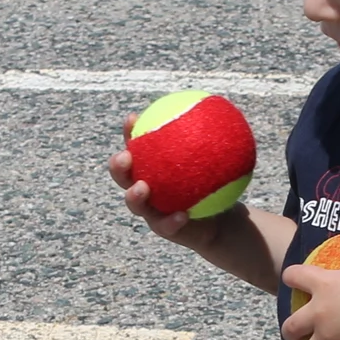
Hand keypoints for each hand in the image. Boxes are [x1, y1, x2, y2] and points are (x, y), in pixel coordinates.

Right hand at [110, 118, 245, 252]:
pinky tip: (182, 215)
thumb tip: (221, 110)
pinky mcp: (163, 229)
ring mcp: (151, 210)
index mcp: (151, 167)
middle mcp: (144, 188)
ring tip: (142, 188)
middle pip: (122, 176)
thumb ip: (213, 139)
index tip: (132, 118)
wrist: (220, 217)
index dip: (129, 133)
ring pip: (135, 204)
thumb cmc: (214, 182)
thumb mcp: (217, 160)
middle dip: (118, 166)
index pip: (135, 147)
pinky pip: (165, 225)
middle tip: (126, 157)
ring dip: (134, 196)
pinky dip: (172, 220)